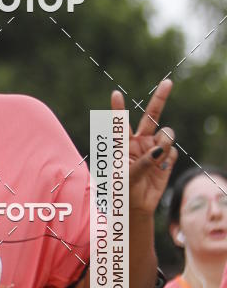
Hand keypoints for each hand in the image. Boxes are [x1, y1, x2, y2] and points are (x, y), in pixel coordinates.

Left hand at [111, 79, 177, 215]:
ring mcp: (154, 148)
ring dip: (165, 144)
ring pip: (167, 135)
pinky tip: (160, 169)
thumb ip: (143, 162)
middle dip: (160, 98)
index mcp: (123, 143)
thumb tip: (161, 150)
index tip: (115, 94)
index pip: (120, 123)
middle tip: (168, 82)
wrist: (136, 205)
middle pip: (152, 115)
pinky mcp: (166, 158)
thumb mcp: (127, 177)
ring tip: (156, 159)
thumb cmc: (123, 190)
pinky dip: (168, 160)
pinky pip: (172, 152)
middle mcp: (140, 141)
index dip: (118, 108)